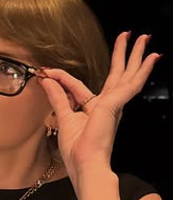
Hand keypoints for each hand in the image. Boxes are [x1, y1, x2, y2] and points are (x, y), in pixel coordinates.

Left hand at [38, 32, 159, 180]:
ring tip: (144, 37)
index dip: (63, 78)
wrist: (87, 165)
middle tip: (131, 35)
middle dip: (123, 55)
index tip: (48, 71)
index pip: (78, 87)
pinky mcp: (115, 105)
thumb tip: (46, 80)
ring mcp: (114, 105)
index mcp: (94, 111)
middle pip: (116, 75)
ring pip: (127, 75)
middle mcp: (107, 106)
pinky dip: (141, 71)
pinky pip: (130, 84)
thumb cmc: (77, 151)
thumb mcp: (63, 118)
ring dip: (136, 55)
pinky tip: (152, 58)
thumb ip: (57, 98)